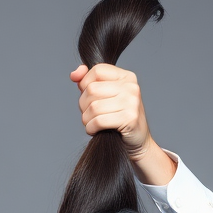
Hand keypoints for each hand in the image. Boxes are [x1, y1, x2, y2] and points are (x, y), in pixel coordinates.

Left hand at [70, 64, 177, 184]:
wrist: (138, 142)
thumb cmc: (119, 119)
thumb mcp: (106, 96)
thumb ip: (90, 82)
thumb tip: (75, 74)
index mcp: (126, 77)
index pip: (97, 70)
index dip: (85, 83)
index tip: (87, 97)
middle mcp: (131, 87)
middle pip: (92, 89)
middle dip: (83, 104)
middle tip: (89, 114)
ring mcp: (132, 102)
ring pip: (93, 106)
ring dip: (86, 119)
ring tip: (91, 124)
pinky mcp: (129, 119)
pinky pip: (98, 121)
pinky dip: (91, 128)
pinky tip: (94, 130)